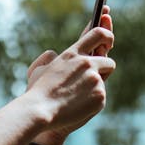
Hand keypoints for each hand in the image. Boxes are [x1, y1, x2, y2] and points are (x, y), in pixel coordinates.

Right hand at [24, 7, 115, 143]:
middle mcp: (87, 63)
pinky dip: (91, 101)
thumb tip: (56, 55)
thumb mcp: (38, 69)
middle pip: (108, 60)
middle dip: (104, 68)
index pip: (97, 34)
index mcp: (72, 54)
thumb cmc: (36, 91)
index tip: (108, 41)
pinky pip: (100, 96)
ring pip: (103, 81)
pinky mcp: (100, 96)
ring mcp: (95, 80)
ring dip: (95, 86)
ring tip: (76, 96)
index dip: (107, 34)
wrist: (40, 111)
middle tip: (95, 75)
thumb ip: (50, 59)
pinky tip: (77, 107)